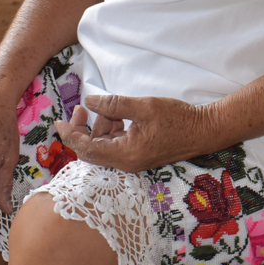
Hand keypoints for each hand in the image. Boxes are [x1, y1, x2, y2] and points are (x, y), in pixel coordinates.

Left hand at [54, 94, 217, 172]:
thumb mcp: (143, 106)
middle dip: (83, 129)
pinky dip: (112, 129)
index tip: (58, 120)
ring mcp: (133, 160)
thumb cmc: (177, 118)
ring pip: (104, 146)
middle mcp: (127, 162)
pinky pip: (116, 144)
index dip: (70, 135)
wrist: (205, 130)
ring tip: (104, 107)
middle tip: (80, 108)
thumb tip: (89, 102)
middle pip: (92, 150)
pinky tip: (118, 115)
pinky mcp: (140, 154)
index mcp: (125, 154)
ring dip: (99, 127)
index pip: (87, 150)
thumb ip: (113, 104)